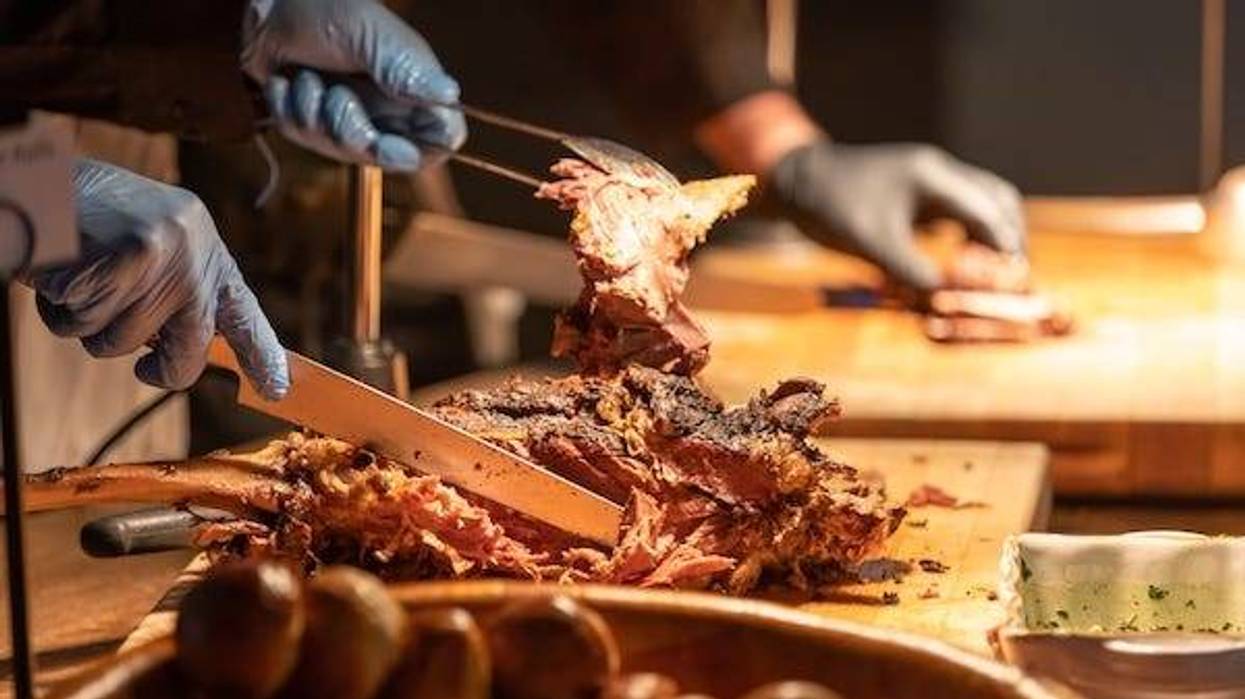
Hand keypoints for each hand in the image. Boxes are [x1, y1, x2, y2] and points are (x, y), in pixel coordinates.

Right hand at [28, 160, 288, 397]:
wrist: (39, 176)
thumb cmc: (89, 220)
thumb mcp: (151, 250)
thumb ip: (172, 294)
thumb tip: (181, 353)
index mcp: (205, 249)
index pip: (241, 312)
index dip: (261, 354)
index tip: (277, 389)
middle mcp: (193, 253)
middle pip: (189, 349)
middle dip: (162, 369)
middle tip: (146, 369)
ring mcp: (161, 258)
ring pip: (119, 342)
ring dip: (87, 325)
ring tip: (78, 280)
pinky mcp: (121, 263)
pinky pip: (80, 324)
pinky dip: (57, 310)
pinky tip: (58, 273)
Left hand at [242, 0, 465, 170]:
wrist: (267, 7)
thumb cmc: (324, 8)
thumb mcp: (369, 35)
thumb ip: (406, 70)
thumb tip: (449, 94)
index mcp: (414, 86)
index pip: (441, 138)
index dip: (418, 150)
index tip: (384, 141)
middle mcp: (388, 107)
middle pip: (388, 157)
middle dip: (351, 133)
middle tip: (336, 97)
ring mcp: (352, 118)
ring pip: (341, 151)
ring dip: (314, 114)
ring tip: (308, 77)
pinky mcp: (316, 122)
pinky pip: (304, 139)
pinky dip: (290, 111)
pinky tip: (289, 83)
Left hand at [769, 140, 1024, 290]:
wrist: (796, 181)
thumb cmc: (831, 207)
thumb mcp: (870, 243)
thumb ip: (909, 269)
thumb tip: (945, 298)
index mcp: (933, 176)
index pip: (988, 210)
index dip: (1006, 246)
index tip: (1016, 279)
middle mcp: (937, 173)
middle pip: (996, 200)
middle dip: (1009, 237)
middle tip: (1014, 277)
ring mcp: (926, 181)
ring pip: (978, 203)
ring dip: (991, 235)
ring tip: (993, 273)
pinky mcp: (913, 193)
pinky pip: (955, 211)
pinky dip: (967, 234)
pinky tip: (961, 260)